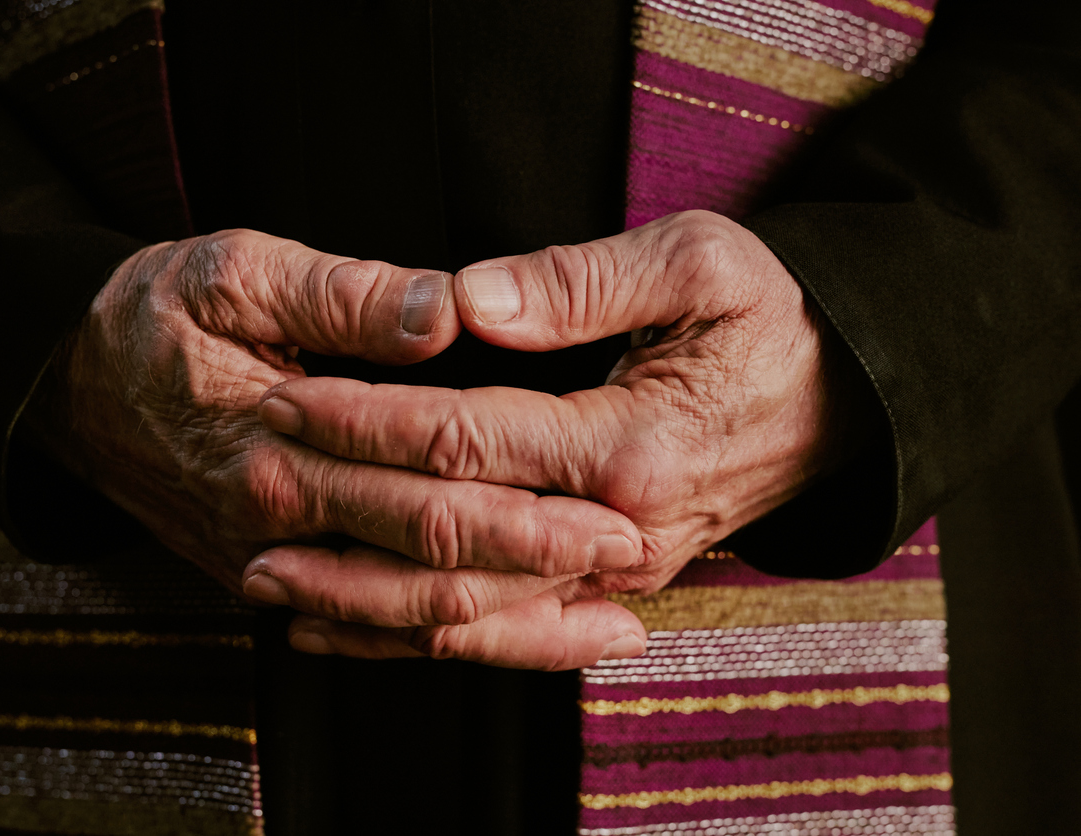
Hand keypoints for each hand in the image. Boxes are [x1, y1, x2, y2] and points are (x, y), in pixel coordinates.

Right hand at [25, 229, 641, 592]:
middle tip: (633, 561)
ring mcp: (276, 563)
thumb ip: (342, 293)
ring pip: (408, 618)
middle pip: (433, 563)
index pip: (431, 483)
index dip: (527, 500)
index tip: (613, 501)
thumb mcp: (232, 274)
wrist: (68, 386)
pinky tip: (506, 638)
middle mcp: (283, 524)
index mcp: (283, 447)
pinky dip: (441, 639)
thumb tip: (446, 312)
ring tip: (601, 627)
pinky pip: (368, 627)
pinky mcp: (272, 575)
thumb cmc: (152, 318)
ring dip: (509, 627)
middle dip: (541, 568)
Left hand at [254, 210, 862, 667]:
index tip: (293, 397)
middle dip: (343, 517)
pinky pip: (505, 632)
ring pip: (470, 612)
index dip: (370, 419)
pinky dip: (421, 639)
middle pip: (453, 543)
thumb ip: (581, 282)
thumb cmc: (772, 321)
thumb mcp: (700, 265)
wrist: (844, 403)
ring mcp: (618, 575)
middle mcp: (622, 533)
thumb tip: (468, 303)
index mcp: (633, 447)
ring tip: (270, 584)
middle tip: (251, 487)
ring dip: (363, 603)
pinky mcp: (612, 588)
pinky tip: (351, 633)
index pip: (468, 440)